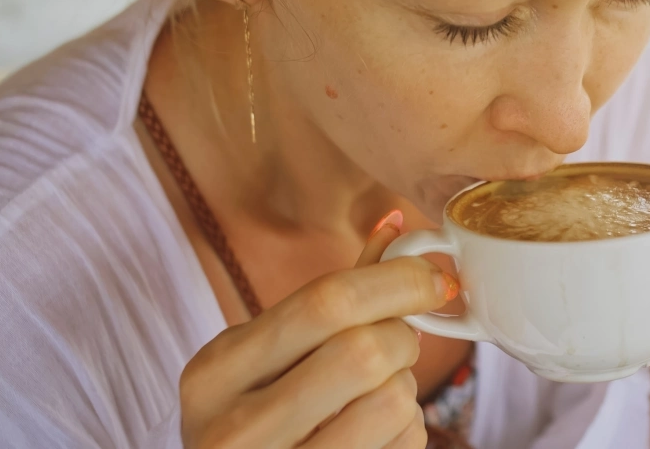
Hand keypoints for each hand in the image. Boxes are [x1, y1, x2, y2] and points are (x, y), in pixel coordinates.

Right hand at [179, 212, 457, 447]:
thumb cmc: (258, 415)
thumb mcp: (265, 356)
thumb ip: (327, 295)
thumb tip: (395, 222)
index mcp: (216, 370)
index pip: (325, 302)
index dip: (396, 281)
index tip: (432, 279)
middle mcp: (234, 427)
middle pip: (363, 351)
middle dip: (400, 337)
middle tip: (396, 343)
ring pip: (391, 401)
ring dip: (405, 387)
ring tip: (377, 392)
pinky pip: (404, 443)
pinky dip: (407, 428)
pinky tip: (374, 432)